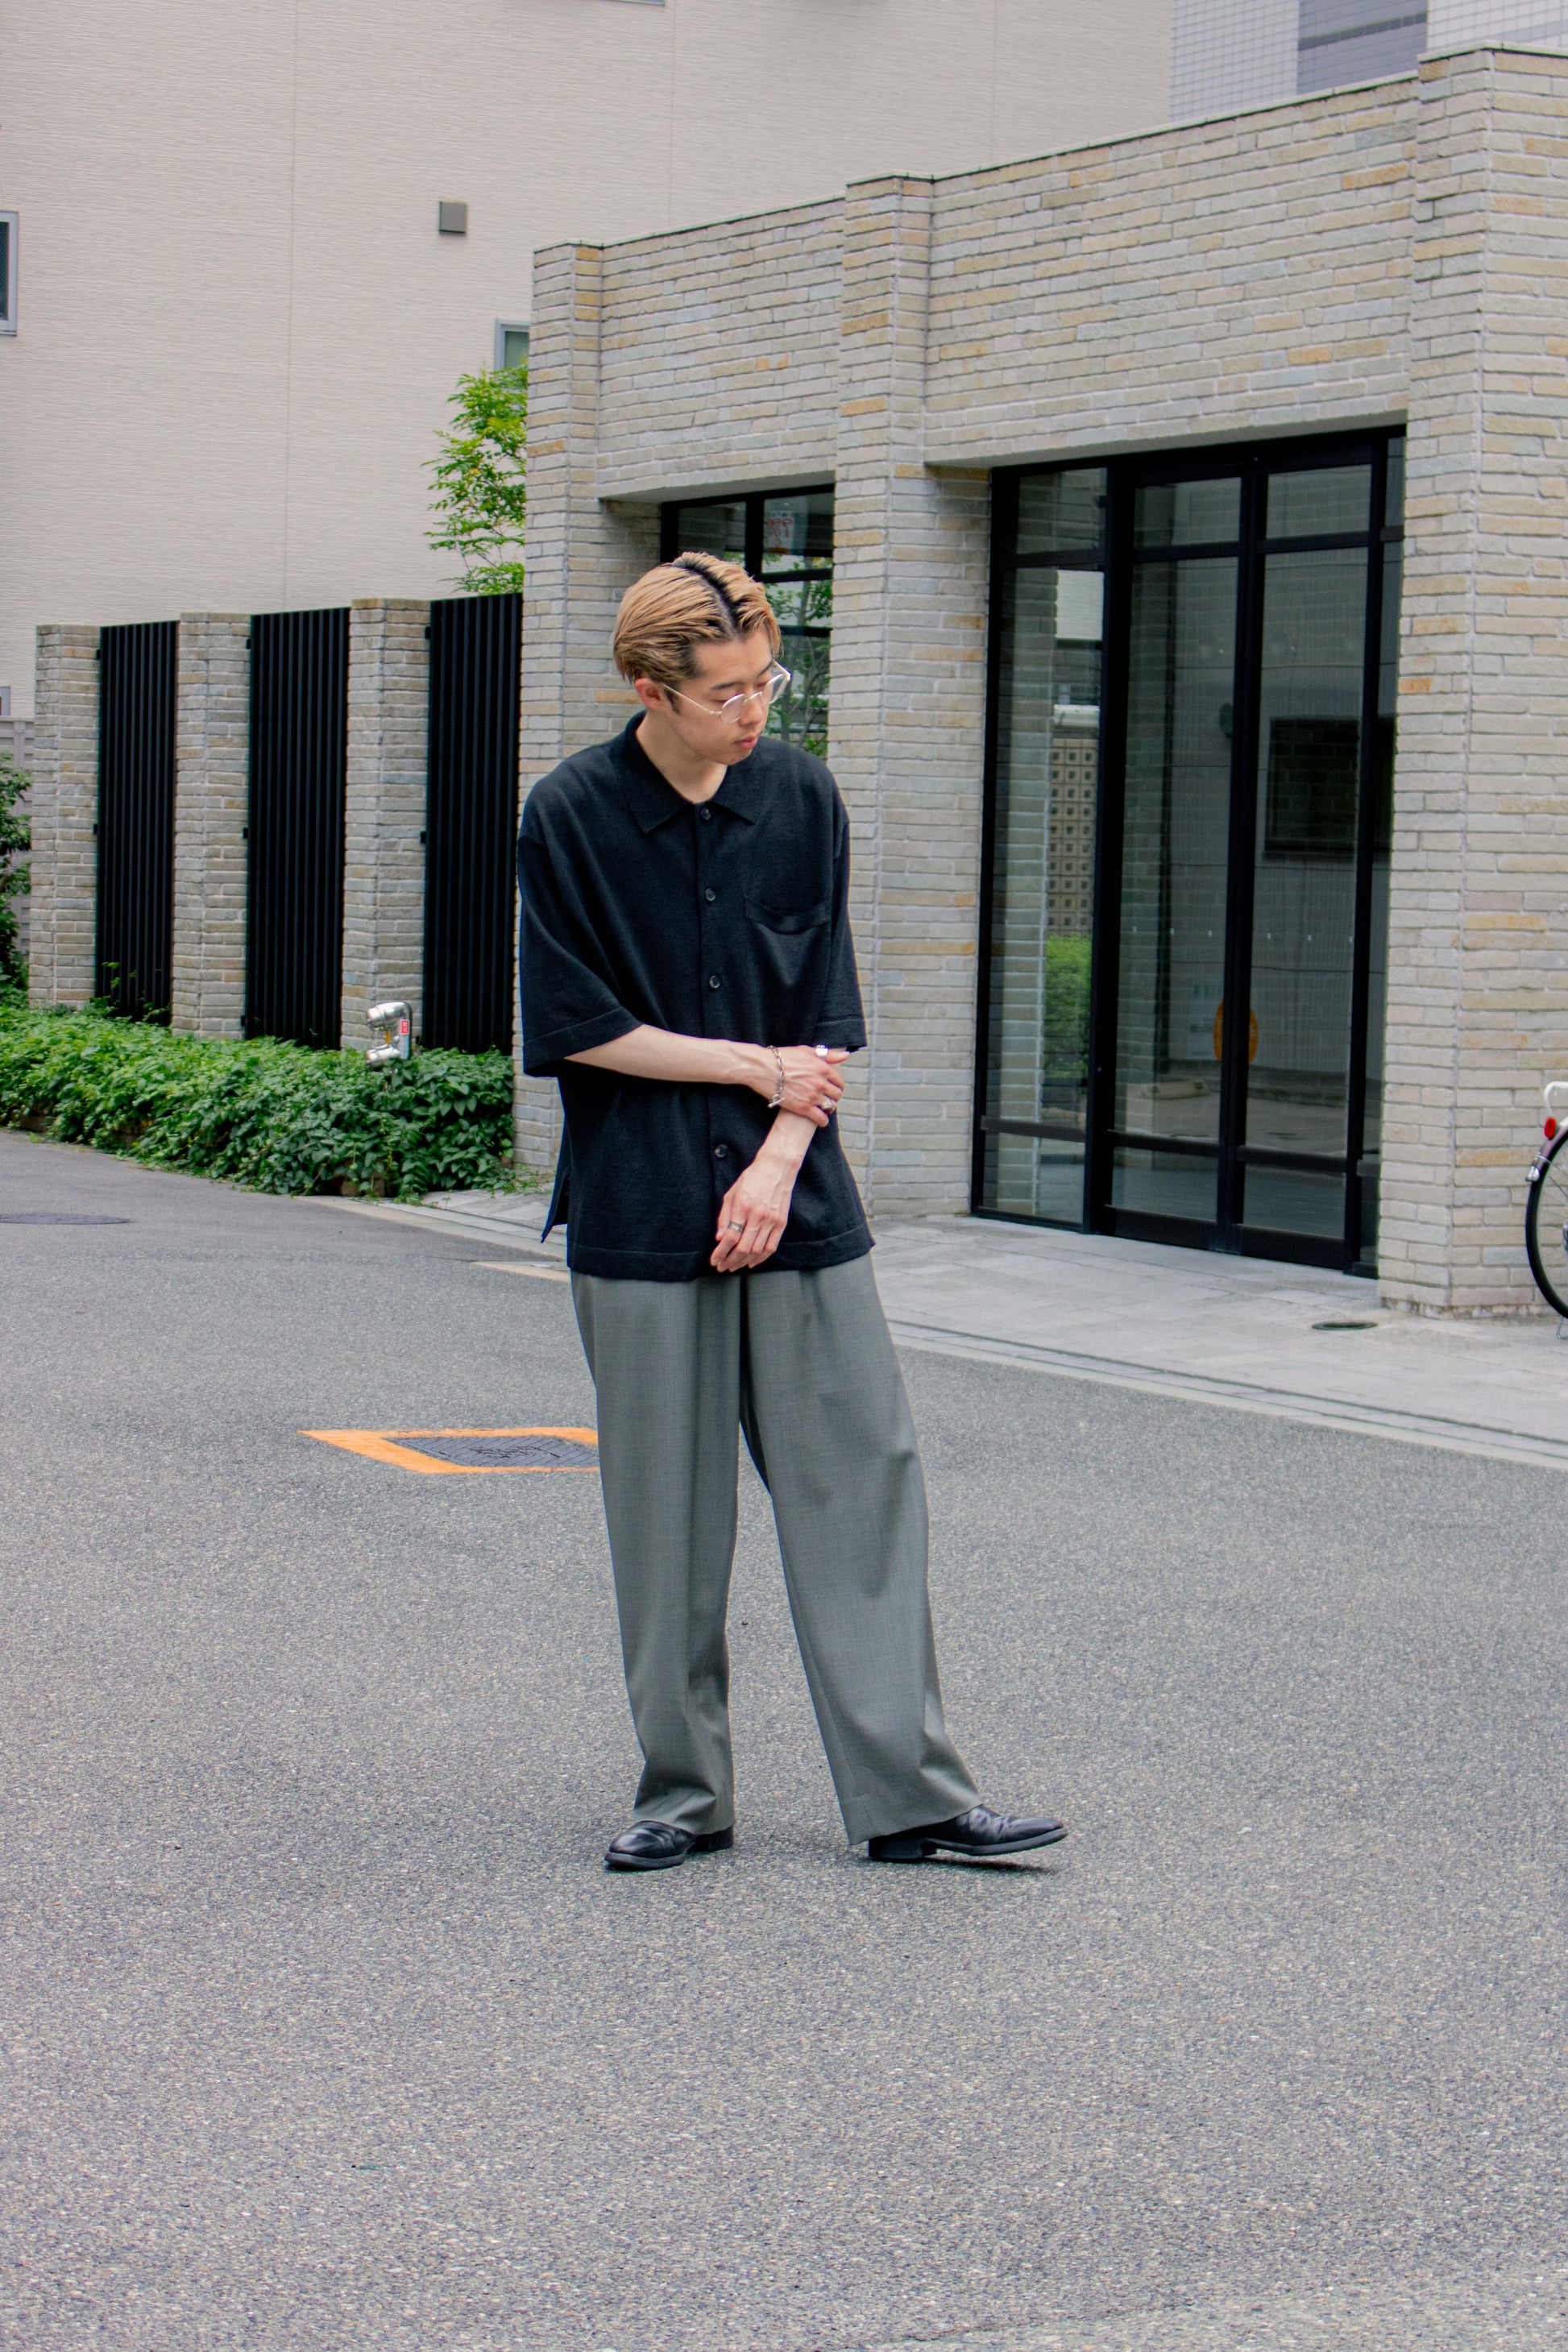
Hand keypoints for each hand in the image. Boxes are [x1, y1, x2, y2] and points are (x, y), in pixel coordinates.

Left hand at [711, 1141, 802, 1271]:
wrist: (777, 1168)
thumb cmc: (752, 1179)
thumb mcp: (732, 1193)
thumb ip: (724, 1216)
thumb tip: (720, 1238)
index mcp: (743, 1206)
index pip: (730, 1237)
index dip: (721, 1252)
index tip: (714, 1259)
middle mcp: (758, 1215)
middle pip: (743, 1248)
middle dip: (730, 1260)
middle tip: (722, 1267)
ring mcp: (771, 1220)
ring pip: (756, 1251)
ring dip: (743, 1262)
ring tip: (734, 1266)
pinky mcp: (781, 1223)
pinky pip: (771, 1247)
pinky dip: (760, 1258)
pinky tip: (751, 1262)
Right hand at [749, 1045, 846, 1126]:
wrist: (763, 1068)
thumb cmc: (782, 1058)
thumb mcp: (806, 1051)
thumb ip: (828, 1054)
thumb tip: (845, 1055)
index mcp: (823, 1068)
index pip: (839, 1081)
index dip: (837, 1085)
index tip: (832, 1088)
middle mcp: (820, 1082)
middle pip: (836, 1094)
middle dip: (833, 1097)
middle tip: (827, 1098)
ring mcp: (812, 1096)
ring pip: (830, 1106)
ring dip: (828, 1108)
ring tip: (823, 1108)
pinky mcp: (803, 1107)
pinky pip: (820, 1118)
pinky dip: (823, 1121)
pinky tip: (821, 1121)